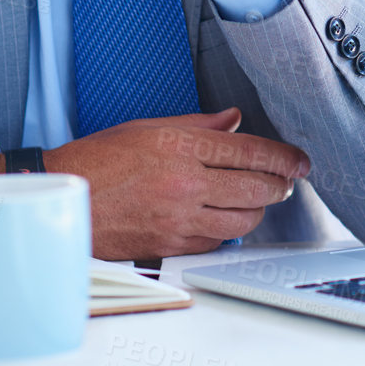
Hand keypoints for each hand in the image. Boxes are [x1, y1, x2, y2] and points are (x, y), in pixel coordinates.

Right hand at [43, 106, 311, 259]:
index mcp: (180, 147)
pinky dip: (229, 228)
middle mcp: (184, 183)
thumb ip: (198, 126)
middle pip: (257, 188)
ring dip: (258, 208)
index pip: (250, 151)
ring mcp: (179, 218)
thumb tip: (234, 121)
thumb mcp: (147, 128)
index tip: (300, 160)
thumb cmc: (97, 161)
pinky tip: (224, 216)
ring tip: (256, 197)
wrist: (64, 200)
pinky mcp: (172, 245)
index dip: (284, 157)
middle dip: (280, 184)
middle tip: (285, 180)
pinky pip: (218, 239)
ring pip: (245, 219)